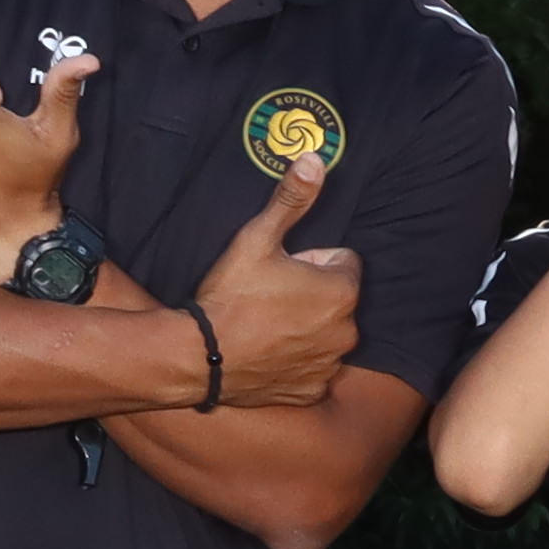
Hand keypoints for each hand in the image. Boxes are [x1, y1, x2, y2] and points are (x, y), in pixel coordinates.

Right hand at [187, 149, 357, 406]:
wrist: (199, 356)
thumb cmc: (231, 295)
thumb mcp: (257, 239)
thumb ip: (291, 200)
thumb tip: (314, 159)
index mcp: (342, 291)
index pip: (341, 261)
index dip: (309, 261)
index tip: (280, 269)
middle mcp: (348, 330)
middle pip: (335, 299)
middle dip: (310, 294)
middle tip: (268, 297)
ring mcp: (331, 364)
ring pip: (325, 333)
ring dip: (305, 327)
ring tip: (264, 324)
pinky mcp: (313, 390)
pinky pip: (312, 367)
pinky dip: (295, 361)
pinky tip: (266, 353)